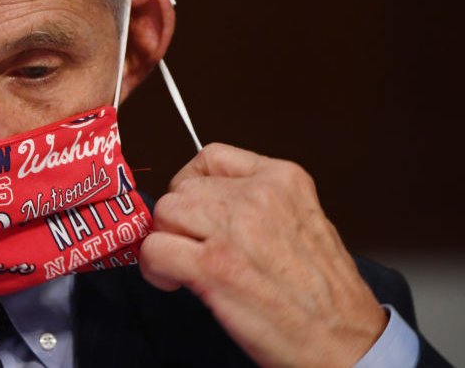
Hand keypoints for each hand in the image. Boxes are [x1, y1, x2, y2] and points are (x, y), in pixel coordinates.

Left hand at [138, 144, 386, 367]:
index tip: (193, 208)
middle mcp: (257, 196)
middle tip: (191, 248)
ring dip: (165, 241)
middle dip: (179, 221)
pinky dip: (154, 268)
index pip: (211, 157)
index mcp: (283, 179)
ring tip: (182, 266)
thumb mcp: (303, 221)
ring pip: (164, 213)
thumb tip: (205, 204)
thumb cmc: (326, 295)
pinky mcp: (213, 265)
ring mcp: (233, 228)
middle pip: (182, 189)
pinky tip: (173, 281)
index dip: (192, 184)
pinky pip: (154, 249)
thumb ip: (258, 202)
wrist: (346, 343)